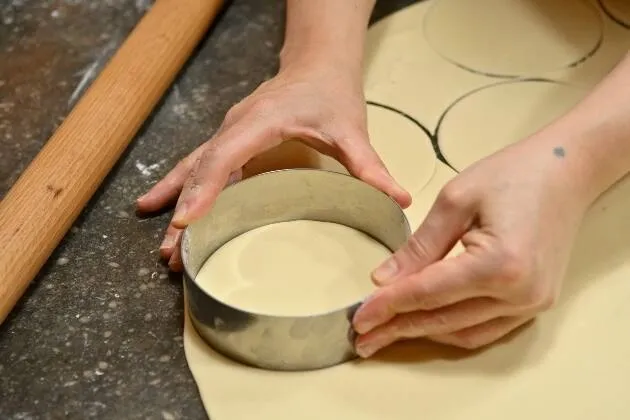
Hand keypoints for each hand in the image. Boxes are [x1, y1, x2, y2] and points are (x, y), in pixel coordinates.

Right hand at [136, 66, 410, 270]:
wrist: (316, 64)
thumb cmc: (330, 93)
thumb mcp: (351, 129)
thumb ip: (370, 165)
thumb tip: (400, 198)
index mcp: (261, 121)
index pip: (226, 155)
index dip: (205, 187)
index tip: (189, 220)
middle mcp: (236, 126)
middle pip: (202, 169)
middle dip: (185, 211)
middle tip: (173, 253)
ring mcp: (229, 133)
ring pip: (194, 170)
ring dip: (177, 205)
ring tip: (163, 246)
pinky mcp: (231, 141)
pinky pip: (200, 166)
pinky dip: (181, 189)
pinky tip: (160, 208)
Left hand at [352, 138, 590, 355]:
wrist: (567, 171)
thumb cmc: (511, 174)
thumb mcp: (456, 200)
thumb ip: (419, 246)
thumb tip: (382, 280)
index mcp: (499, 263)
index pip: (428, 293)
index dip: (387, 306)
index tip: (357, 317)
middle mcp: (519, 293)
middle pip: (443, 320)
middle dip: (398, 328)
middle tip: (362, 336)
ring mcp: (532, 303)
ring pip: (464, 333)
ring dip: (423, 333)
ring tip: (386, 332)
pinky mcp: (535, 303)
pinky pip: (486, 329)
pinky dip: (451, 329)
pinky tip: (425, 324)